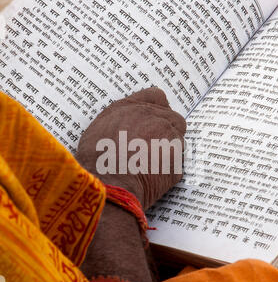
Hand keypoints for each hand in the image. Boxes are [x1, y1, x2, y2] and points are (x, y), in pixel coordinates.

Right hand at [76, 88, 185, 209]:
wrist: (108, 184)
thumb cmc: (97, 157)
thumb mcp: (101, 125)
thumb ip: (121, 115)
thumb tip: (132, 119)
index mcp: (137, 107)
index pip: (157, 97)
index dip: (156, 109)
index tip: (152, 119)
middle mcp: (158, 120)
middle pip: (174, 119)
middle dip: (167, 131)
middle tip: (151, 146)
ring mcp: (171, 142)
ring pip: (178, 143)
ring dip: (168, 151)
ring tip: (147, 164)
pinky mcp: (177, 166)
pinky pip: (175, 166)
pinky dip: (165, 172)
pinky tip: (149, 178)